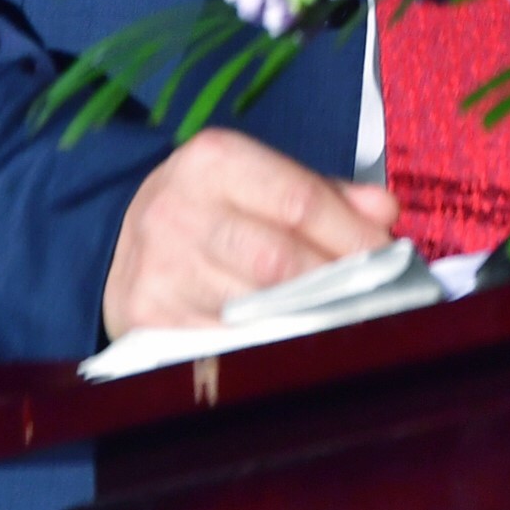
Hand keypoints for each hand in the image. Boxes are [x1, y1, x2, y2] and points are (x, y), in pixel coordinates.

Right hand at [103, 128, 398, 334]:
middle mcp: (179, 209)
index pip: (300, 201)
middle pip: (280, 260)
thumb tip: (385, 213)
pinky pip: (226, 345)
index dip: (354, 236)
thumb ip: (325, 194)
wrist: (118, 241)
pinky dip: (268, 350)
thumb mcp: (258, 180)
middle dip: (338, 285)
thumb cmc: (210, 208)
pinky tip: (297, 350)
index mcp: (214, 160)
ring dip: (311, 322)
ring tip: (348, 327)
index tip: (392, 259)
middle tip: (379, 302)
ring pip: (256, 310)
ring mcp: (159, 269)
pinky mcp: (146, 321)